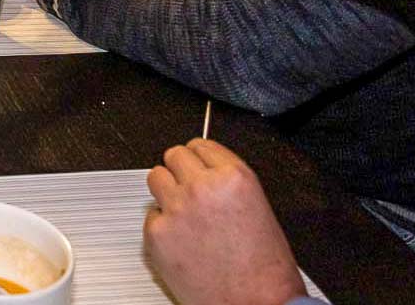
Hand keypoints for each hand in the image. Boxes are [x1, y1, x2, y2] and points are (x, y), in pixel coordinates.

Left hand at [144, 140, 306, 304]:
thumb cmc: (264, 270)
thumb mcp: (258, 208)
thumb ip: (228, 184)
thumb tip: (206, 173)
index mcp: (233, 178)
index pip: (201, 144)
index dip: (199, 158)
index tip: (198, 165)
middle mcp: (202, 188)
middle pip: (174, 155)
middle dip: (180, 171)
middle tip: (188, 189)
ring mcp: (176, 209)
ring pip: (155, 177)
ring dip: (166, 190)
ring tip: (181, 211)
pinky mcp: (157, 234)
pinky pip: (150, 216)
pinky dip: (161, 225)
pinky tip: (181, 240)